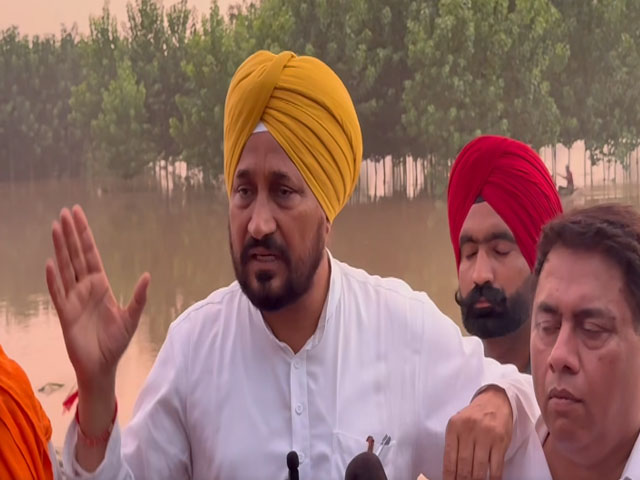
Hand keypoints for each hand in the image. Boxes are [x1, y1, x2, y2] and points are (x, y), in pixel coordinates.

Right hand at [45, 205, 149, 392]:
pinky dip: (54, 279)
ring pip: (65, 268)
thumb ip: (138, 297)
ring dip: (61, 248)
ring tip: (55, 227)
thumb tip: (147, 276)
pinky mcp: (66, 314)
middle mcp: (85, 288)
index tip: (78, 216)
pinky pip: (58, 293)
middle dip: (71, 234)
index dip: (85, 235)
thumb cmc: (116, 342)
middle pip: (76, 256)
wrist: (102, 366)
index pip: (91, 255)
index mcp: (101, 285)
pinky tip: (51, 263)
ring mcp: (74, 300)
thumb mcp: (131, 318)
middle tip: (64, 212)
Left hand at [442, 386, 511, 479]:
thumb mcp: (458, 425)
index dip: (449, 476)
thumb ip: (454, 444)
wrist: (494, 401)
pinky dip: (493, 479)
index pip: (449, 458)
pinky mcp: (500, 441)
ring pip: (479, 468)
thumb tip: (450, 472)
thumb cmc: (474, 416)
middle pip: (464, 465)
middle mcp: (469, 430)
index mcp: (454, 427)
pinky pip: (496, 467)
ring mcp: (486, 435)